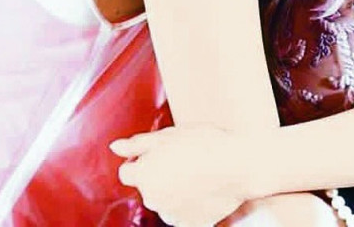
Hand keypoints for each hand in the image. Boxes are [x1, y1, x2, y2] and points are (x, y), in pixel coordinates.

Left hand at [111, 125, 251, 226]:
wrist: (238, 165)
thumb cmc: (205, 144)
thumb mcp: (168, 134)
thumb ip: (137, 143)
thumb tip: (115, 147)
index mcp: (143, 175)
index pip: (127, 172)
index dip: (142, 159)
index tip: (162, 152)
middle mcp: (151, 198)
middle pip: (148, 185)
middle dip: (160, 173)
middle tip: (184, 157)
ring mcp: (170, 214)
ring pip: (165, 199)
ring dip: (174, 188)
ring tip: (198, 172)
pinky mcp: (188, 224)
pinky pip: (182, 212)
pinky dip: (189, 203)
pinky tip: (204, 188)